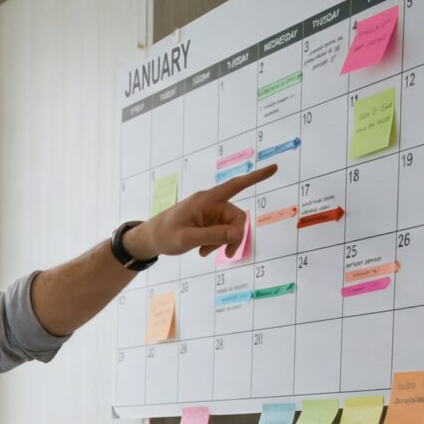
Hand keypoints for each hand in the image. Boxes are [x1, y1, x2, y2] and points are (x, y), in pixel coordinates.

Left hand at [129, 164, 274, 260]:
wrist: (149, 239)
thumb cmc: (164, 235)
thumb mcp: (187, 239)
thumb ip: (212, 236)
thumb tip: (238, 233)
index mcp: (206, 200)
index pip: (235, 186)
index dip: (255, 177)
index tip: (275, 169)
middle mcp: (210, 203)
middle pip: (237, 217)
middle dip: (233, 237)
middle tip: (226, 255)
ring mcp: (209, 212)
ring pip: (230, 227)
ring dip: (222, 242)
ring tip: (204, 253)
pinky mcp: (207, 221)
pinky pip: (221, 232)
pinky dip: (216, 242)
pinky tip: (203, 251)